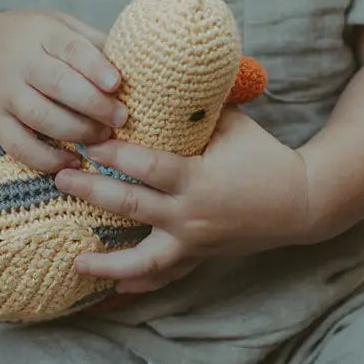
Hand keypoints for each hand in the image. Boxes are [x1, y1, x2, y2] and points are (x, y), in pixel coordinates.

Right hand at [0, 10, 128, 171]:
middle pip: (59, 84)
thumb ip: (89, 41)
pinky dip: (47, 159)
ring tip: (103, 137)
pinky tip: (72, 161)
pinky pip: (19, 146)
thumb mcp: (52, 25)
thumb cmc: (22, 41)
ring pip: (41, 117)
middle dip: (94, 105)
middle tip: (121, 118)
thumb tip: (135, 61)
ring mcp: (2, 94)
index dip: (95, 67)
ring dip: (77, 131)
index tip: (117, 83)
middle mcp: (17, 62)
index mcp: (39, 33)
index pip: (69, 48)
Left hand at [54, 107, 311, 292]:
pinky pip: (166, 276)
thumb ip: (197, 108)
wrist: (302, 203)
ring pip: (144, 259)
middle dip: (91, 193)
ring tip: (76, 261)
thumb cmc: (264, 156)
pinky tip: (113, 285)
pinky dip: (139, 283)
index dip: (113, 154)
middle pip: (131, 206)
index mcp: (198, 178)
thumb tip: (165, 78)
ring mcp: (194, 242)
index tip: (84, 144)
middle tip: (60, 181)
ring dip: (108, 261)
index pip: (146, 166)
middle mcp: (191, 215)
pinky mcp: (199, 257)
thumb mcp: (233, 125)